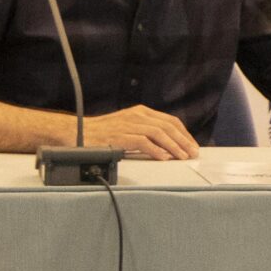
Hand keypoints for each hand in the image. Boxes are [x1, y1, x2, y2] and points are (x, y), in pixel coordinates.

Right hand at [83, 105, 198, 160]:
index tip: (192, 145)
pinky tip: (163, 158)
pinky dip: (155, 150)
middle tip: (192, 153)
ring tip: (182, 157)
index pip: (170, 121)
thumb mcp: (128, 127)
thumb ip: (146, 133)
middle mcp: (137, 115)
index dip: (184, 134)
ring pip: (158, 133)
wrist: (77, 131)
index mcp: (141, 112)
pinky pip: (143, 142)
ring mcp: (128, 124)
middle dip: (183, 141)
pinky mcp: (120, 135)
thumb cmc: (103, 133)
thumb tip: (168, 148)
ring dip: (173, 146)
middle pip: (167, 126)